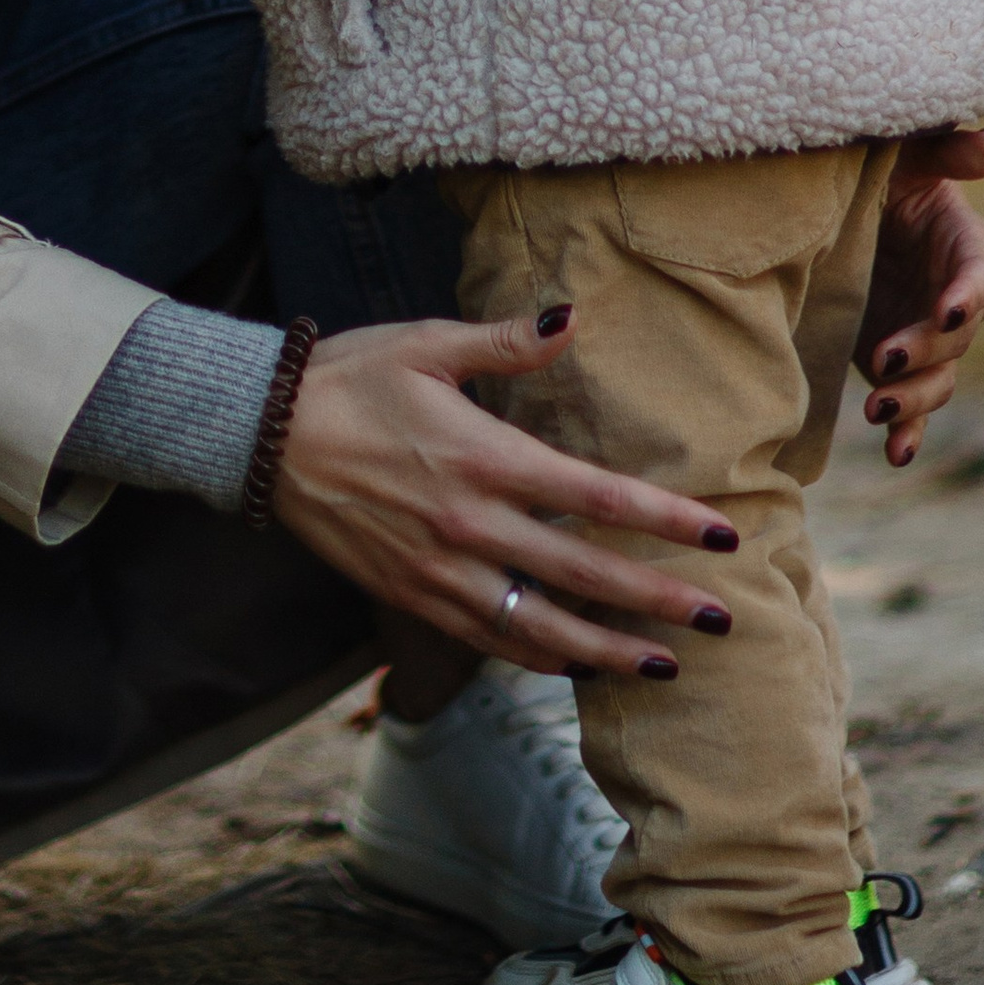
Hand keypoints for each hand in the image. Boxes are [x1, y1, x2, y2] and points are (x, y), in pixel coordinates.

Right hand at [272, 312, 737, 676]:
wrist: (260, 436)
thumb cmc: (349, 379)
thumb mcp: (426, 346)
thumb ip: (505, 342)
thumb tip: (572, 318)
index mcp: (484, 458)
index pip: (597, 497)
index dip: (666, 521)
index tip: (723, 537)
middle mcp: (469, 524)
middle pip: (584, 574)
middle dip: (659, 601)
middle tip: (723, 621)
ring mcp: (439, 571)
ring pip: (541, 626)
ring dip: (608, 650)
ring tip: (665, 666)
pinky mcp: (410, 595)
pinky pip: (487, 639)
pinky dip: (537, 657)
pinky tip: (575, 666)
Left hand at [854, 124, 983, 466]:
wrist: (834, 210)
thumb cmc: (877, 172)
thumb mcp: (903, 156)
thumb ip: (947, 151)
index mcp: (960, 244)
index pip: (975, 272)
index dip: (966, 293)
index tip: (948, 310)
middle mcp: (950, 296)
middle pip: (954, 336)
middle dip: (925, 352)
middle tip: (883, 360)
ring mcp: (925, 335)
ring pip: (937, 378)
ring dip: (914, 399)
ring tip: (876, 408)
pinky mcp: (897, 365)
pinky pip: (913, 407)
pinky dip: (909, 433)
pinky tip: (896, 454)